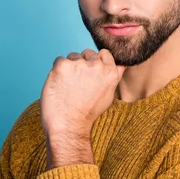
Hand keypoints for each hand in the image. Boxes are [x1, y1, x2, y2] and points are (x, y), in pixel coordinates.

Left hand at [40, 48, 125, 168]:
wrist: (68, 125)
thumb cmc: (88, 113)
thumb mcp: (109, 95)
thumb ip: (115, 76)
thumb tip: (122, 64)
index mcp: (110, 72)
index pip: (104, 53)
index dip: (95, 62)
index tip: (90, 74)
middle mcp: (97, 66)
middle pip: (87, 53)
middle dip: (82, 64)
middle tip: (78, 84)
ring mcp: (79, 64)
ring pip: (72, 56)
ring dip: (69, 67)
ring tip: (69, 87)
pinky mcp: (62, 66)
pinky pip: (59, 60)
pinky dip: (57, 71)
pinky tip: (60, 85)